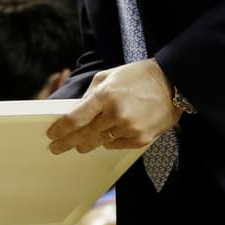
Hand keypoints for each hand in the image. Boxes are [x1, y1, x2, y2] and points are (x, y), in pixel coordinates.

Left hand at [46, 59, 178, 154]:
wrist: (172, 83)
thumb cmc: (138, 76)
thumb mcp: (109, 76)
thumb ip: (90, 94)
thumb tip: (75, 111)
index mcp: (105, 95)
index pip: (75, 118)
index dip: (60, 129)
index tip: (52, 135)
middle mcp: (116, 114)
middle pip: (84, 135)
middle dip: (67, 143)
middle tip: (56, 148)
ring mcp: (129, 128)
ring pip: (100, 141)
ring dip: (90, 141)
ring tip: (81, 143)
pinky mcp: (141, 139)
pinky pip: (116, 145)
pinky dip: (110, 141)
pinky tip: (110, 134)